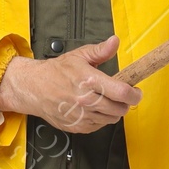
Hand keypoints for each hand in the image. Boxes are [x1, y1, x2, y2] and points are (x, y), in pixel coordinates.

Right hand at [0, 36, 141, 130]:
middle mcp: (86, 100)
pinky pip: (99, 126)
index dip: (135, 94)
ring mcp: (81, 115)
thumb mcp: (78, 56)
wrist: (32, 88)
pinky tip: (94, 108)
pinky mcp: (77, 126)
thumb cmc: (55, 72)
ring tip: (105, 100)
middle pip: (121, 109)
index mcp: (89, 80)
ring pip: (112, 119)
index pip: (122, 93)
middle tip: (120, 95)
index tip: (136, 91)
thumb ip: (100, 51)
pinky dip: (101, 119)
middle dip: (125, 102)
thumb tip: (114, 42)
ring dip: (113, 111)